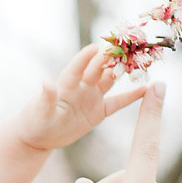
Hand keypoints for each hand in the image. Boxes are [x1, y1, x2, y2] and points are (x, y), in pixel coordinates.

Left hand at [5, 43, 130, 177]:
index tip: (95, 46)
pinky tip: (146, 90)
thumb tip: (46, 81)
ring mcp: (91, 97)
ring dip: (122, 72)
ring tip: (140, 62)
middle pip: (98, 69)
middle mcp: (81, 86)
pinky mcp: (98, 111)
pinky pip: (117, 102)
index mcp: (66, 85)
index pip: (77, 69)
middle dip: (110, 58)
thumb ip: (46, 97)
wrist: (40, 135)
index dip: (85, 58)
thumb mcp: (39, 111)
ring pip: (110, 80)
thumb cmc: (35, 120)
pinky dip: (131, 97)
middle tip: (127, 47)